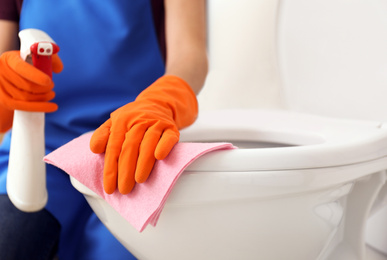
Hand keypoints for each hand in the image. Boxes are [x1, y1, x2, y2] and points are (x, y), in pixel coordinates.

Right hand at [0, 50, 62, 112]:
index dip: (34, 75)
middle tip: (52, 86)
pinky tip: (51, 106)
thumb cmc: (29, 66)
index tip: (48, 81)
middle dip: (43, 88)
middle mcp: (1, 71)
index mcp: (9, 58)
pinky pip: (22, 107)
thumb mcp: (37, 58)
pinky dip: (39, 107)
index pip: (20, 67)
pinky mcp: (4, 100)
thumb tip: (58, 69)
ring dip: (43, 97)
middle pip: (25, 85)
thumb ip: (50, 58)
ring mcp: (1, 87)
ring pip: (25, 97)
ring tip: (51, 94)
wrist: (13, 80)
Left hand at [90, 75, 197, 193]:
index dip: (111, 169)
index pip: (114, 147)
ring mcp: (155, 123)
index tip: (110, 187)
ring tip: (139, 180)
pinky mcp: (171, 127)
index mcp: (122, 121)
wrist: (158, 103)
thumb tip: (95, 149)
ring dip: (144, 162)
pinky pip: (168, 137)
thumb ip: (102, 135)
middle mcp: (138, 120)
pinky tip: (159, 157)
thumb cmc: (133, 119)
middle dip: (126, 170)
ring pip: (148, 142)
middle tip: (124, 189)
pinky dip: (164, 146)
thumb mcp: (114, 122)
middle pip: (130, 147)